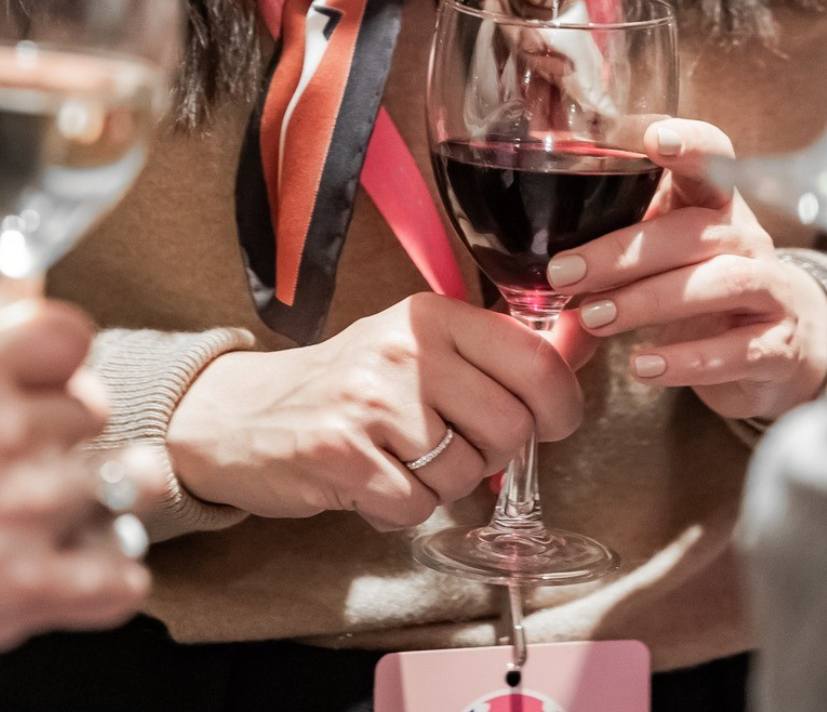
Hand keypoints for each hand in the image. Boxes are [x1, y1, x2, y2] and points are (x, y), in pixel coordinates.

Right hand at [0, 302, 152, 709]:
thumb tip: (22, 283)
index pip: (69, 334)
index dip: (62, 360)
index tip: (47, 380)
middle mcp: (11, 429)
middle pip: (92, 410)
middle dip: (67, 435)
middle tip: (30, 461)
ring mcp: (29, 507)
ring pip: (129, 483)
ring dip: (109, 495)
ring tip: (73, 512)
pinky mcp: (33, 586)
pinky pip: (121, 578)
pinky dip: (108, 579)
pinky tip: (76, 577)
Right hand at [167, 293, 583, 531]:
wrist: (239, 414)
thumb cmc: (345, 386)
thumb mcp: (417, 348)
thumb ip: (495, 352)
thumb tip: (587, 342)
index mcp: (430, 316)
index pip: (536, 360)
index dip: (560, 406)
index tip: (548, 423)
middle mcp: (403, 350)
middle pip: (509, 427)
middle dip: (490, 455)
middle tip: (448, 446)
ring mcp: (370, 401)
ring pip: (465, 473)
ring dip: (440, 486)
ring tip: (398, 461)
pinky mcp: (341, 454)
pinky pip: (416, 507)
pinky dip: (400, 510)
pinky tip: (371, 483)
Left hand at [545, 120, 826, 422]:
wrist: (781, 351)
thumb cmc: (702, 288)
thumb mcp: (666, 253)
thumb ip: (616, 240)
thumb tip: (527, 252)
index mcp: (715, 203)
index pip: (714, 157)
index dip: (689, 144)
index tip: (652, 140)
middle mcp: (748, 238)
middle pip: (693, 231)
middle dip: (623, 252)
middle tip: (563, 274)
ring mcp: (772, 290)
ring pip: (720, 283)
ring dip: (649, 301)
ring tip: (593, 319)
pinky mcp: (781, 347)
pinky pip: (739, 350)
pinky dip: (688, 360)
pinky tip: (643, 366)